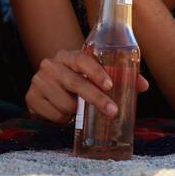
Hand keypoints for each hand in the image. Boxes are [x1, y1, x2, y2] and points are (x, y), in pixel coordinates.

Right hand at [25, 48, 149, 123]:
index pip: (82, 60)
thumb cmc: (76, 83)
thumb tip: (144, 85)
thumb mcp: (93, 78)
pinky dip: (62, 119)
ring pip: (66, 104)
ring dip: (76, 112)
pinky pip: (54, 115)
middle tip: (112, 111)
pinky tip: (62, 113)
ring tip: (75, 109)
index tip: (110, 85)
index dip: (96, 72)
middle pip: (76, 83)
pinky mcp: (30, 97)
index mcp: (67, 56)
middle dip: (96, 99)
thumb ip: (119, 78)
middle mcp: (50, 65)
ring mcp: (38, 81)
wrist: (45, 91)